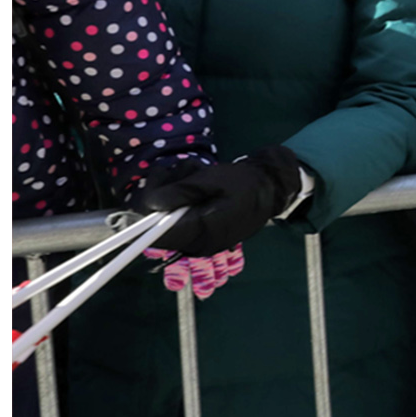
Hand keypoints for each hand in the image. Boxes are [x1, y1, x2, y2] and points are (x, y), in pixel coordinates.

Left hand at [127, 146, 308, 256]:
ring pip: (168, 220)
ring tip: (197, 175)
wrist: (270, 188)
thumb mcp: (211, 179)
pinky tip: (199, 187)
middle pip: (160, 226)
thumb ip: (179, 191)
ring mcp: (199, 242)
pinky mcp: (201, 235)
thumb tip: (148, 204)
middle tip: (184, 171)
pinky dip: (183, 200)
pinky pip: (179, 220)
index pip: (157, 236)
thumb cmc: (243, 182)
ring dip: (175, 192)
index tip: (156, 187)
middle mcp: (197, 245)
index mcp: (201, 233)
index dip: (145, 213)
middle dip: (164, 194)